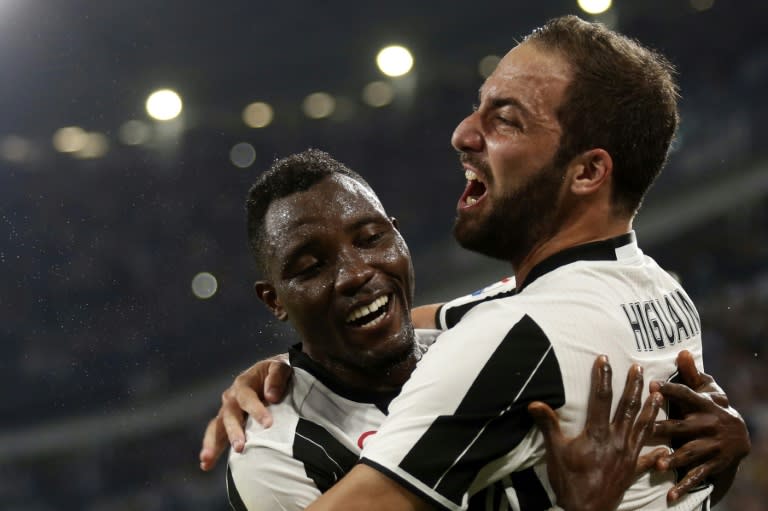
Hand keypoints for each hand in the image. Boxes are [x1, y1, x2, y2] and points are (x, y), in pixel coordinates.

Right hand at [198, 353, 292, 470]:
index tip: (268, 424)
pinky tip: (206, 465)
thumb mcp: (281, 367)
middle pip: (229, 415)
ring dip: (212, 443)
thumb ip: (277, 377)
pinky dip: (212, 449)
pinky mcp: (228, 423)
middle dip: (234, 432)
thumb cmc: (278, 372)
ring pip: (217, 427)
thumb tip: (271, 396)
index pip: (247, 398)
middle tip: (240, 447)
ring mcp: (228, 411)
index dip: (257, 410)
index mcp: (243, 383)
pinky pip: (217, 436)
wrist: (272, 375)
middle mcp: (231, 398)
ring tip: (207, 459)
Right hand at [528, 356, 664, 510]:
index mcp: (598, 433)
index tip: (604, 360)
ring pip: (643, 426)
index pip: (601, 398)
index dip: (602, 377)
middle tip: (638, 368)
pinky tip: (667, 448)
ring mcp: (628, 455)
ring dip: (651, 408)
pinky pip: (649, 459)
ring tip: (658, 392)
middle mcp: (617, 440)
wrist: (585, 510)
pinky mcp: (632, 470)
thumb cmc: (569, 480)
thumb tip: (535, 403)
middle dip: (633, 386)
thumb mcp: (555, 451)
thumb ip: (548, 426)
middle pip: (627, 408)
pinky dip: (659, 453)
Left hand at [650, 350, 750, 502]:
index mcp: (705, 405)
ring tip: (659, 465)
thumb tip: (682, 351)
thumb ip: (691, 374)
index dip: (670, 390)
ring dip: (676, 459)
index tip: (651, 385)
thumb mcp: (706, 390)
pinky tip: (670, 496)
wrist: (741, 437)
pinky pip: (698, 476)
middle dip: (666, 429)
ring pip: (692, 453)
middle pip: (684, 427)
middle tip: (645, 430)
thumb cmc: (712, 408)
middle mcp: (710, 426)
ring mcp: (713, 447)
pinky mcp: (714, 465)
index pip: (686, 395)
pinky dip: (685, 487)